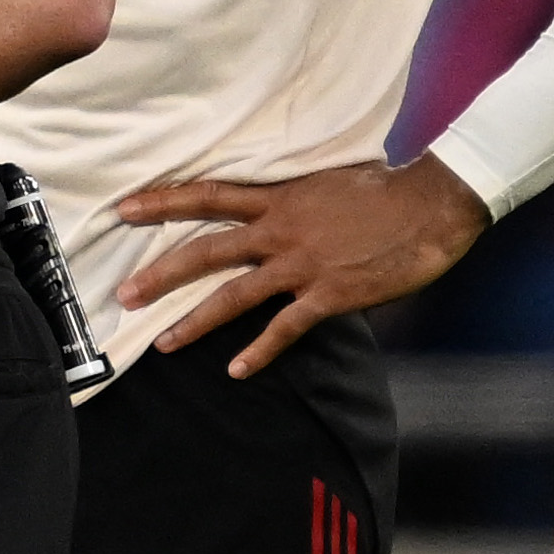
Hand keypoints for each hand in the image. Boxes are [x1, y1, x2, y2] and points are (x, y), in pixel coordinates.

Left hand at [115, 153, 487, 377]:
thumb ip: (295, 200)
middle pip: (206, 251)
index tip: (124, 208)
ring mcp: (301, 264)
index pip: (208, 196)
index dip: (163, 202)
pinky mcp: (327, 294)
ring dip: (195, 321)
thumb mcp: (327, 182)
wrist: (429, 205)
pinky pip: (284, 328)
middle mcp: (280, 230)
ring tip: (163, 343)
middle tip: (125, 294)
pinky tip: (236, 371)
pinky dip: (259, 351)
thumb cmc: (385, 190)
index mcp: (279, 198)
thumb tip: (276, 210)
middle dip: (161, 273)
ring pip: (234, 295)